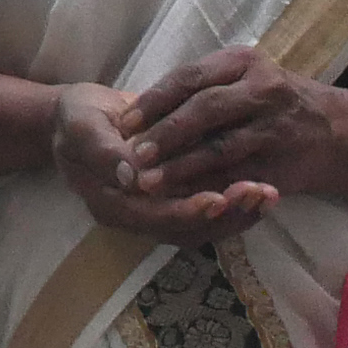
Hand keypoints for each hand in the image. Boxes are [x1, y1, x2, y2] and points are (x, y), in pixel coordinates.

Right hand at [51, 81, 272, 242]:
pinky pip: (208, 210)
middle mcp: (137, 216)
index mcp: (111, 204)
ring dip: (238, 213)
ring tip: (270, 193)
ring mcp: (157, 210)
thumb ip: (102, 151)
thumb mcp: (80, 126)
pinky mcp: (175, 196)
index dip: (187, 210)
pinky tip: (262, 188)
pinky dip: (236, 204)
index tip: (220, 198)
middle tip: (262, 193)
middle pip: (185, 229)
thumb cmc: (77, 119)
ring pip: (202, 226)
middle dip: (226, 215)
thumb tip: (131, 176)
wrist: (82, 118)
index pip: (154, 217)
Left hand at [119, 46, 347, 208]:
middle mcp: (262, 88)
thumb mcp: (243, 78)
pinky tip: (182, 198)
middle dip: (164, 133)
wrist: (337, 131)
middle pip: (204, 108)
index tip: (126, 122)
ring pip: (219, 146)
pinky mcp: (281, 160)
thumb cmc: (275, 102)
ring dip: (180, 166)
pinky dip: (208, 188)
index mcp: (243, 62)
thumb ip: (202, 88)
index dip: (155, 100)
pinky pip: (238, 176)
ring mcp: (275, 125)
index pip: (190, 77)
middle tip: (132, 154)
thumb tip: (139, 110)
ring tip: (148, 181)